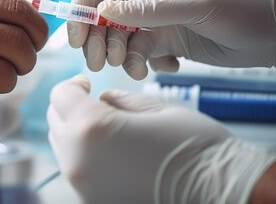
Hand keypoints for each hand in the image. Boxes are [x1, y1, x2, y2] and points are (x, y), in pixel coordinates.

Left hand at [47, 76, 275, 203]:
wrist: (220, 192)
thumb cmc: (192, 145)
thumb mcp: (153, 107)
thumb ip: (117, 100)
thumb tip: (99, 100)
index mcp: (92, 127)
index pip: (60, 96)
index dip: (73, 85)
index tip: (86, 84)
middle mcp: (79, 159)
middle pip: (56, 121)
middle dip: (71, 107)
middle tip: (93, 103)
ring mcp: (83, 185)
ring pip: (62, 147)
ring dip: (75, 133)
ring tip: (104, 129)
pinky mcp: (91, 201)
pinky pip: (76, 171)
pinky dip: (85, 157)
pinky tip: (111, 154)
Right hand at [68, 0, 275, 78]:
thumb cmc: (243, 8)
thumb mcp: (197, 6)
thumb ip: (149, 10)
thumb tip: (103, 11)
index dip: (85, 3)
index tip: (74, 30)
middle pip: (106, 11)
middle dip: (98, 36)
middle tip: (95, 61)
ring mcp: (157, 17)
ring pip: (120, 35)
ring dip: (120, 54)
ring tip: (135, 69)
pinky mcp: (166, 38)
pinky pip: (140, 51)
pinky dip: (143, 63)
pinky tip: (165, 67)